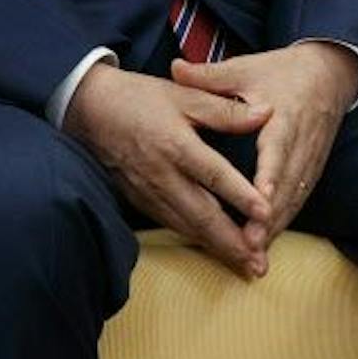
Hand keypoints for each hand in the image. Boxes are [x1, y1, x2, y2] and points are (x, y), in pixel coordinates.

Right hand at [61, 62, 273, 277]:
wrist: (90, 111)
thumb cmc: (141, 98)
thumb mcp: (185, 94)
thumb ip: (226, 109)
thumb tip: (267, 112)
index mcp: (176, 145)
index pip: (214, 175)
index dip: (241, 195)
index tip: (266, 213)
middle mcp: (162, 176)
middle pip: (201, 215)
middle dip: (232, 243)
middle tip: (259, 264)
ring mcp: (150, 192)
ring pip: (187, 227)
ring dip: (217, 248)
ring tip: (245, 265)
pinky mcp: (141, 201)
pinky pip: (172, 225)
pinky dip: (196, 240)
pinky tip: (215, 249)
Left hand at [172, 41, 357, 255]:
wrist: (331, 72)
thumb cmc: (282, 71)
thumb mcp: (246, 68)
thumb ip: (210, 75)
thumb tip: (174, 68)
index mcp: (286, 113)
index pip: (278, 148)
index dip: (270, 174)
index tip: (259, 197)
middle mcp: (303, 139)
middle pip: (288, 183)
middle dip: (270, 215)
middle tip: (249, 244)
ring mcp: (312, 156)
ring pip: (295, 195)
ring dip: (277, 224)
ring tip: (255, 252)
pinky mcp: (314, 166)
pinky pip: (300, 197)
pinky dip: (284, 219)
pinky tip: (267, 239)